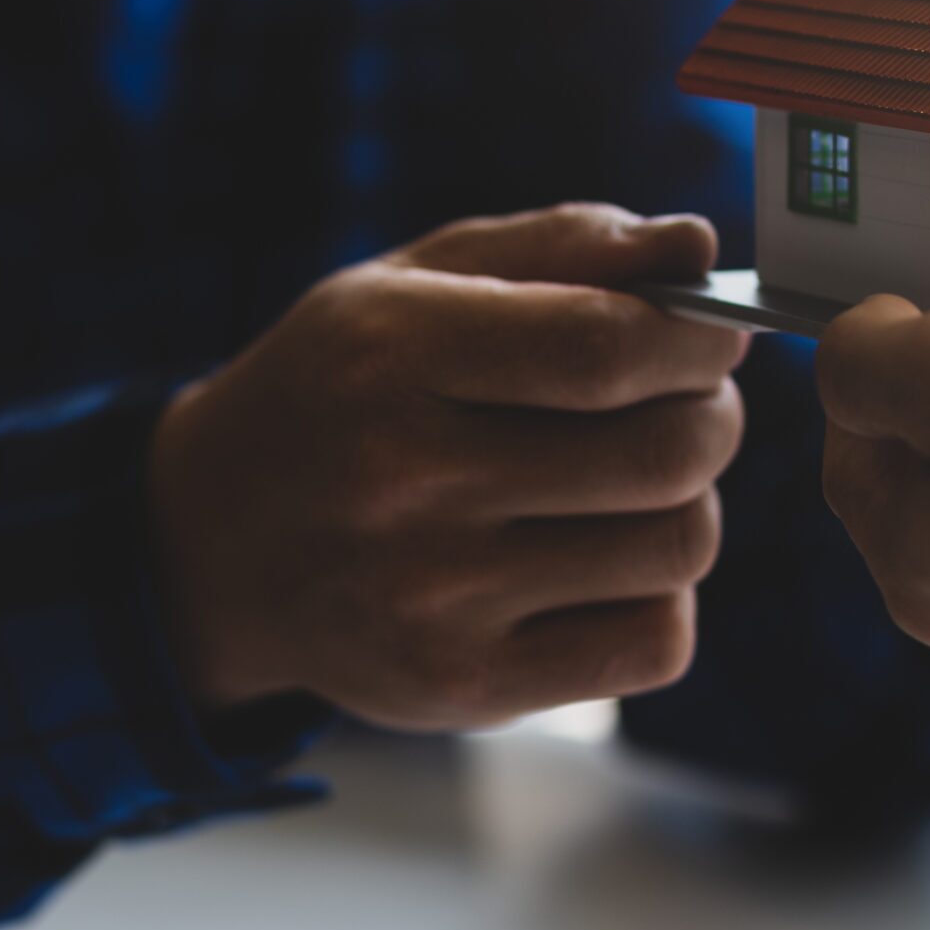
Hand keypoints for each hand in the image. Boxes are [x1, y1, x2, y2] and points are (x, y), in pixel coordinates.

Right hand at [150, 204, 748, 727]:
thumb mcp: (415, 283)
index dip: (697, 339)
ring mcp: (435, 598)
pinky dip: (663, 596)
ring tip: (637, 482)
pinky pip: (654, 643)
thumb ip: (564, 246)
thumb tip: (697, 242)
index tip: (714, 335)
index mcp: (394, 355)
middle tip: (690, 402)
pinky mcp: (465, 687)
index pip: (608, 346)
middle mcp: (407, 481)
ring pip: (678, 545)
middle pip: (666, 452)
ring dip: (690, 502)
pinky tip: (608, 563)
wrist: (215, 547)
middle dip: (712, 415)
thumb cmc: (344, 391)